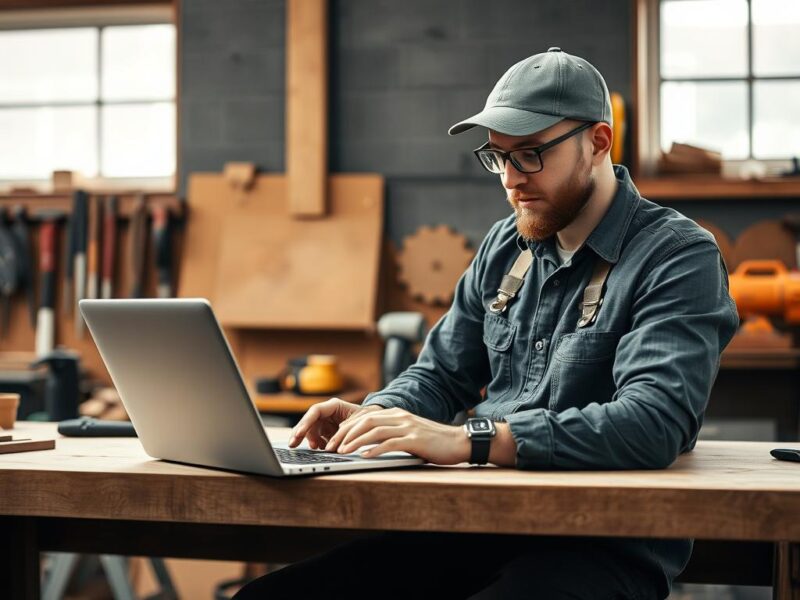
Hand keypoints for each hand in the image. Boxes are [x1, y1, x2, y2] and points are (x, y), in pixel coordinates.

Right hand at [288, 398, 383, 448]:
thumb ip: (343, 432)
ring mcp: (326, 422)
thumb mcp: (358, 423)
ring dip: (312, 440)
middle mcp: (327, 413)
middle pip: (309, 421)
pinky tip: (323, 448)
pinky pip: (318, 438)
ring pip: (311, 431)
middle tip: (293, 445)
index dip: (306, 422)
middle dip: (299, 433)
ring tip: (317, 448)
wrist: (375, 423)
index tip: (299, 434)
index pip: (315, 411)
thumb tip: (330, 445)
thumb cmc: (368, 419)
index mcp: (334, 405)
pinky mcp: (327, 431)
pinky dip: (319, 445)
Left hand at [323, 407, 470, 464]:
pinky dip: (374, 450)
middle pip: (365, 421)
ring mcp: (407, 427)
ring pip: (374, 431)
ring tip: (343, 451)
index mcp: (397, 414)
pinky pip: (390, 443)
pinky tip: (364, 456)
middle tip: (332, 446)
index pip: (365, 416)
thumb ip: (392, 433)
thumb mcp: (410, 432)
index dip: (347, 427)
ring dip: (355, 442)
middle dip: (346, 434)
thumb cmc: (434, 441)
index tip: (334, 438)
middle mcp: (400, 417)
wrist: (458, 441)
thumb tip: (370, 444)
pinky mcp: (415, 439)